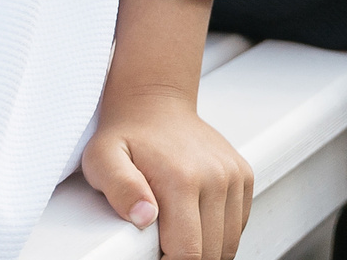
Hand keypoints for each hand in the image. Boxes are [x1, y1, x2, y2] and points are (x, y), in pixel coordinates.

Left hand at [81, 93, 252, 259]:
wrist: (154, 102)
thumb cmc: (126, 135)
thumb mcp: (103, 159)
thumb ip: (119, 188)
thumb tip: (144, 216)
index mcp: (182, 179)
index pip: (189, 253)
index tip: (155, 258)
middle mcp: (216, 177)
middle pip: (211, 253)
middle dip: (187, 259)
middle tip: (162, 247)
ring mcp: (234, 176)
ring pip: (228, 242)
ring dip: (206, 249)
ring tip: (178, 236)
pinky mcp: (243, 175)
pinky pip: (238, 223)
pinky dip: (220, 233)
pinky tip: (197, 222)